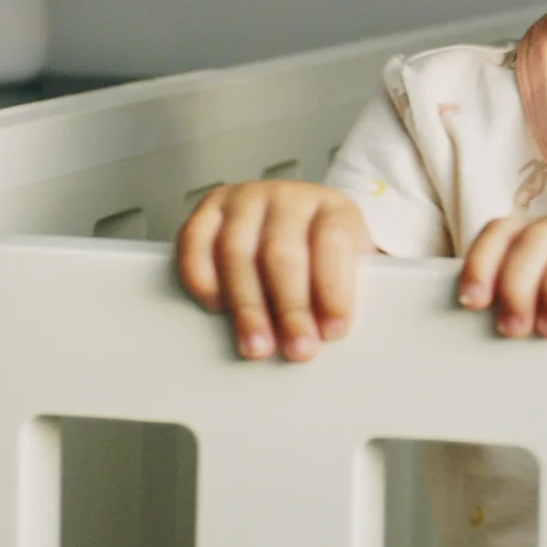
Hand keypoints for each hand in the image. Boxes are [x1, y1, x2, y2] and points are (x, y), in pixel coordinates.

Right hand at [175, 181, 369, 361]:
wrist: (300, 215)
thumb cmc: (326, 250)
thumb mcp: (351, 263)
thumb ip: (345, 290)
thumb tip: (331, 333)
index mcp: (333, 208)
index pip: (333, 242)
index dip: (333, 289)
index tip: (333, 331)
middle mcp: (287, 197)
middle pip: (282, 253)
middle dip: (290, 309)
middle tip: (297, 349)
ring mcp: (245, 199)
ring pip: (237, 252)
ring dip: (246, 306)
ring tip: (256, 345)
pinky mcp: (210, 209)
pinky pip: (195, 240)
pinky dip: (201, 276)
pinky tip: (216, 306)